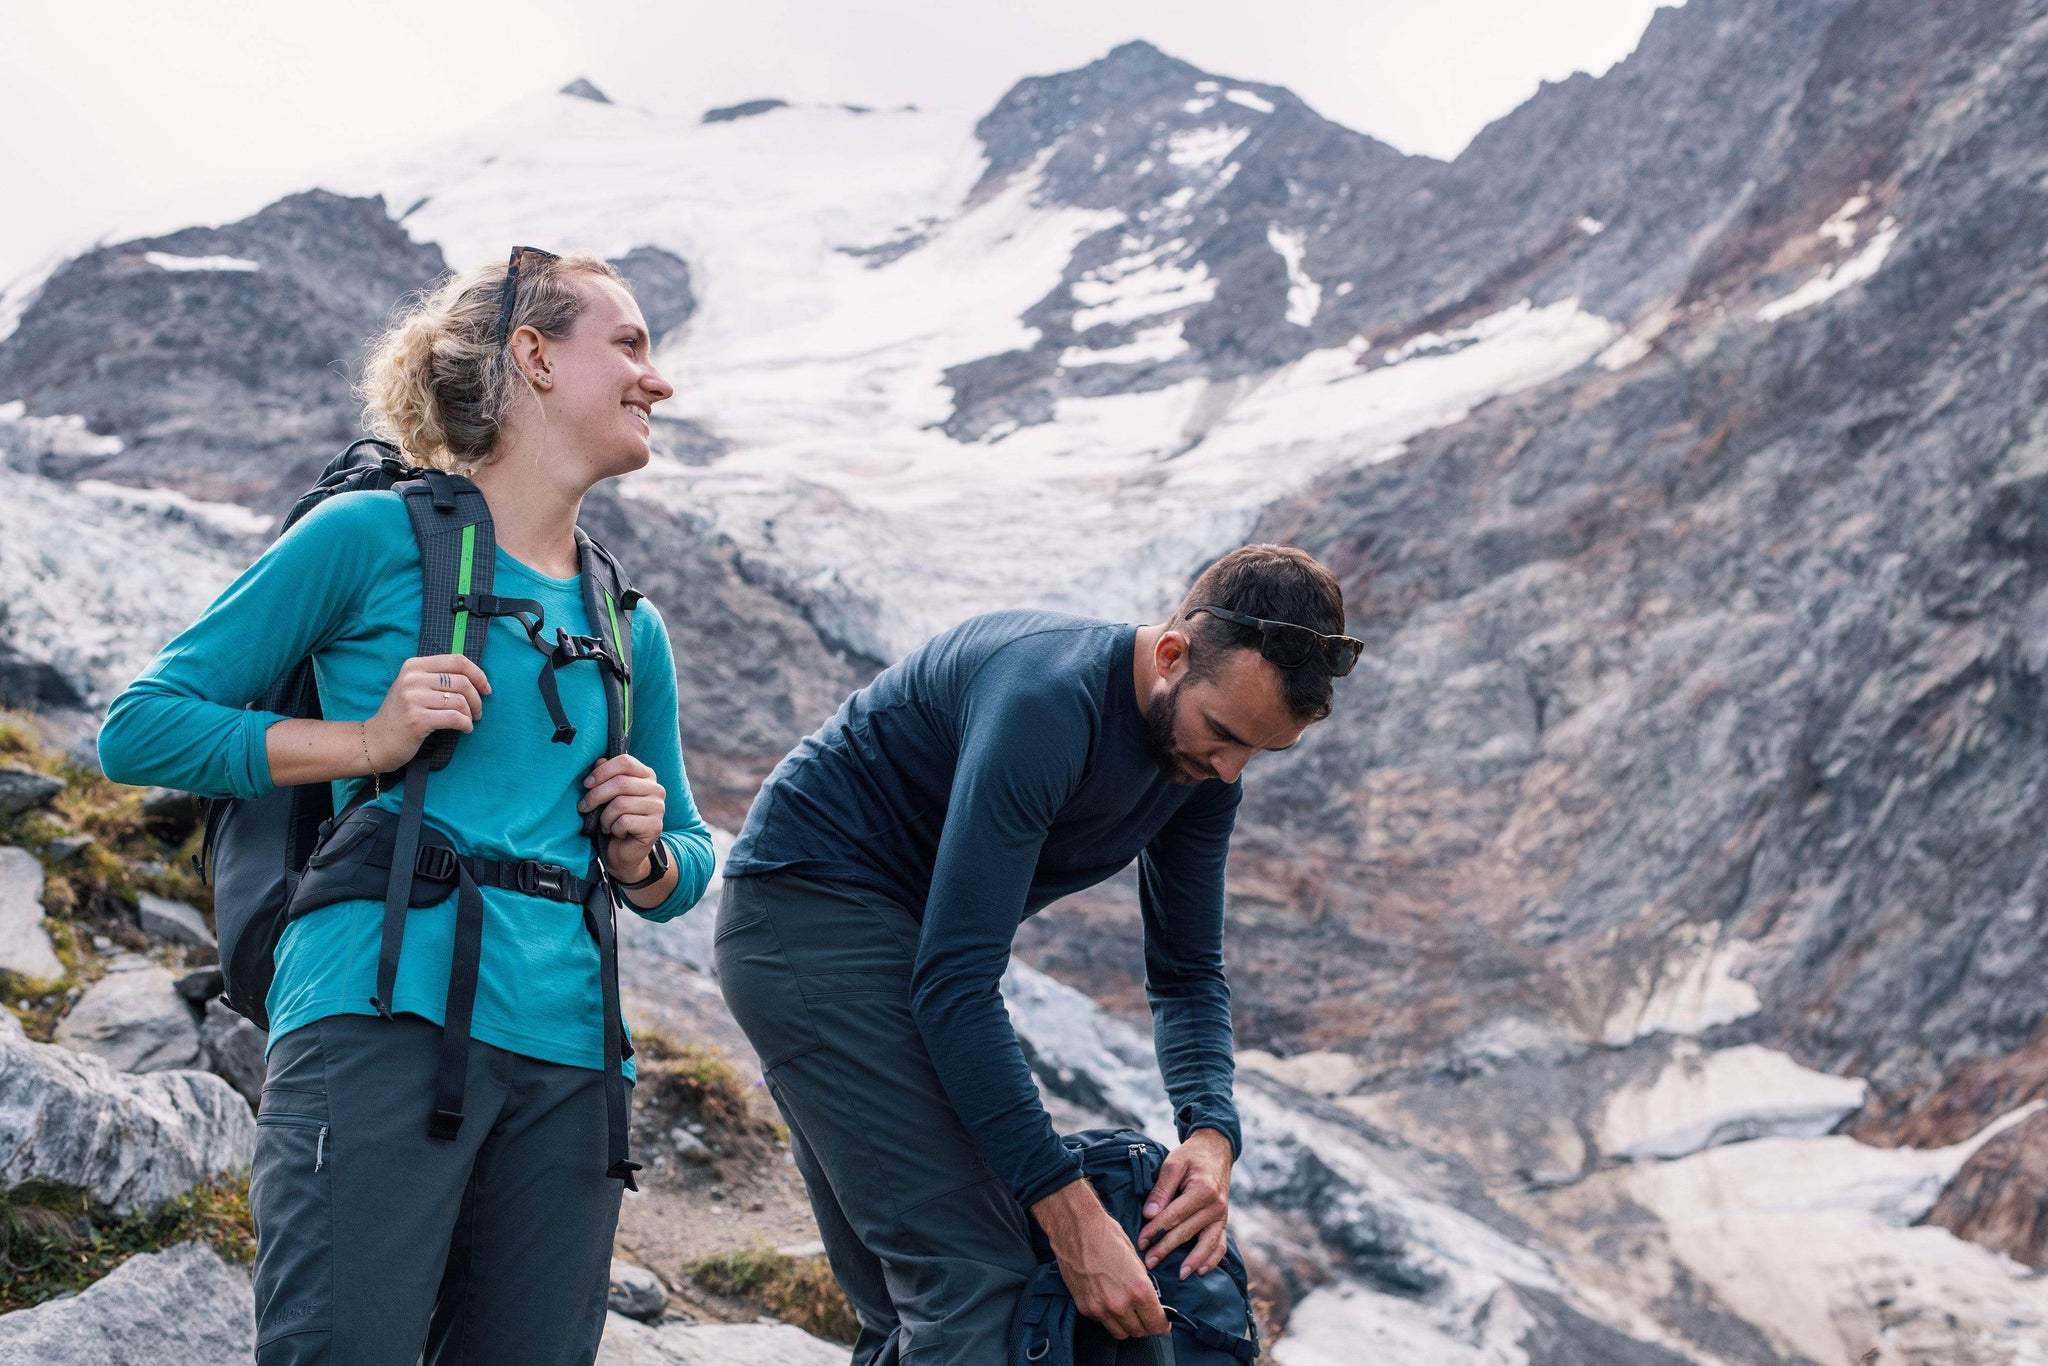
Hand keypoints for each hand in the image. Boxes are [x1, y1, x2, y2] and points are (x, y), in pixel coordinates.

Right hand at [364, 655, 490, 770]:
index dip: (478, 674)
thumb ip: (438, 678)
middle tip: (477, 712)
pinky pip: (454, 718)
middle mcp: (412, 679)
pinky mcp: (417, 719)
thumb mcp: (414, 688)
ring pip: (459, 701)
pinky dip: (465, 725)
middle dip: (477, 699)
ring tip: (468, 721)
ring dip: (471, 714)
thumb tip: (476, 678)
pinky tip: (464, 729)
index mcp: (414, 666)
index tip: (486, 688)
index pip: (456, 660)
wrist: (375, 741)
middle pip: (462, 681)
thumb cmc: (401, 715)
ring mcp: (412, 699)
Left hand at [579, 753, 665, 879]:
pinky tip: (616, 832)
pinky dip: (614, 828)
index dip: (602, 771)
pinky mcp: (655, 826)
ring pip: (621, 803)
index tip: (586, 784)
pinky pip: (625, 821)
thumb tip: (599, 761)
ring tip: (604, 824)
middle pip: (620, 782)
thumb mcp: (607, 796)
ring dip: (605, 816)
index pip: (625, 762)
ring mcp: (658, 807)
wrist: (625, 853)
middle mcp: (656, 789)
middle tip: (584, 807)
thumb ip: (605, 777)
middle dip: (596, 795)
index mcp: (646, 776)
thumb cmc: (614, 820)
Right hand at [1032, 1179, 1168, 1338]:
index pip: (1157, 1324)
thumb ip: (1143, 1283)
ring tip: (1127, 1311)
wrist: (1075, 1228)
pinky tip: (1107, 1301)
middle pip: (1139, 1332)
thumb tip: (1149, 1299)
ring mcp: (1100, 1308)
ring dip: (1126, 1325)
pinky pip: (1101, 1322)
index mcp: (1139, 1290)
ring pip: (1120, 1333)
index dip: (1163, 1325)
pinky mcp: (1083, 1307)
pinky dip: (1107, 1317)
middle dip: (1145, 1325)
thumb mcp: (1136, 1257)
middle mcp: (1120, 1304)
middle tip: (1145, 1315)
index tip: (1163, 1322)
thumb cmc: (1107, 1235)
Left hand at [1137, 1128, 1232, 1277]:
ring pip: (1207, 1243)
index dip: (1155, 1230)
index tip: (1140, 1242)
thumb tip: (1149, 1215)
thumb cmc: (1191, 1156)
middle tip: (1149, 1263)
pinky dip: (1213, 1259)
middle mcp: (1215, 1205)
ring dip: (1192, 1261)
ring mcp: (1222, 1215)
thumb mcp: (1173, 1164)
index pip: (1174, 1216)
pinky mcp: (1223, 1221)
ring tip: (1179, 1275)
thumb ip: (1161, 1190)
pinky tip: (1202, 1271)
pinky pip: (1221, 1244)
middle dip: (1166, 1248)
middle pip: (1187, 1232)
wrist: (1216, 1150)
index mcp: (1202, 1190)